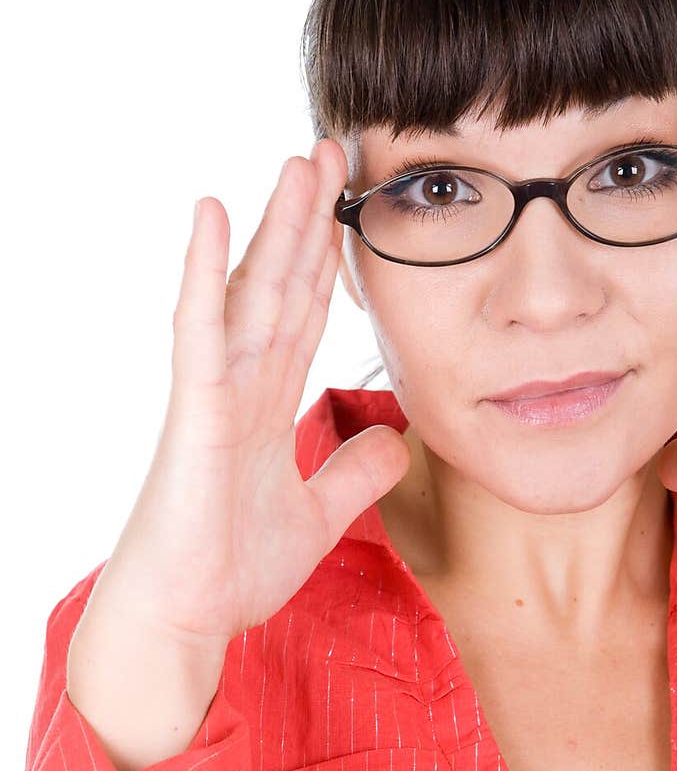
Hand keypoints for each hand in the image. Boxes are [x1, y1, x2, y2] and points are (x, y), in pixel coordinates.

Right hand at [91, 140, 410, 649]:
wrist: (185, 620)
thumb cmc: (230, 570)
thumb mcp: (319, 516)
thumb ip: (354, 474)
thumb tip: (397, 439)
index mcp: (269, 406)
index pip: (306, 316)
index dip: (329, 260)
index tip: (352, 204)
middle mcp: (243, 386)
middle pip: (283, 287)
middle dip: (310, 221)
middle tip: (332, 151)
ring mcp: (215, 393)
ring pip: (251, 293)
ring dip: (275, 226)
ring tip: (297, 161)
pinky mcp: (194, 413)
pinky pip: (200, 331)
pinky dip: (206, 275)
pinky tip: (211, 215)